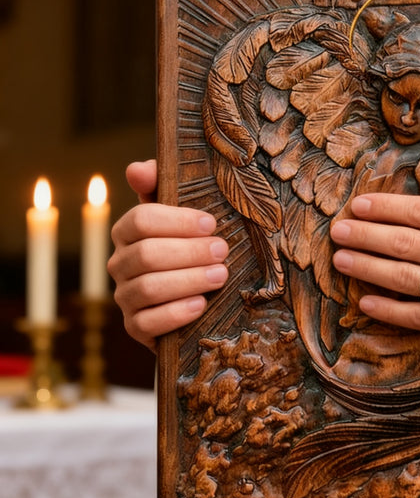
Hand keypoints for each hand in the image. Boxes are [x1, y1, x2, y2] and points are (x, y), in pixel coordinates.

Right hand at [107, 160, 229, 349]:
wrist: (198, 300)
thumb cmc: (193, 247)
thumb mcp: (184, 217)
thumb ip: (163, 186)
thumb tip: (137, 169)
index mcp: (128, 232)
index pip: (140, 220)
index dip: (177, 221)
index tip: (211, 224)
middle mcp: (120, 264)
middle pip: (147, 254)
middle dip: (189, 252)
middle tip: (222, 251)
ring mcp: (125, 297)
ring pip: (149, 288)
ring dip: (189, 280)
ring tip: (220, 275)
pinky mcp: (135, 328)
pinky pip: (147, 323)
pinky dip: (176, 314)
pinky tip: (201, 305)